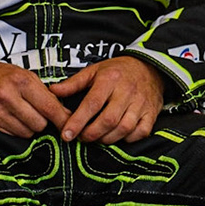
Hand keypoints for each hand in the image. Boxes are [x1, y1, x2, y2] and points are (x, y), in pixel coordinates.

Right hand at [0, 52, 72, 136]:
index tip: (70, 127)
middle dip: (40, 121)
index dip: (62, 119)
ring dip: (27, 127)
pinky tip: (8, 119)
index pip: (50, 107)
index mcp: (20, 80)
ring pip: (26, 132)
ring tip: (18, 114)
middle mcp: (7, 96)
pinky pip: (10, 136)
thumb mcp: (22, 75)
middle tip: (33, 112)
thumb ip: (43, 93)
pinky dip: (13, 131)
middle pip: (40, 124)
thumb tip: (64, 114)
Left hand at [47, 56, 164, 144]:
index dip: (78, 121)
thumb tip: (52, 91)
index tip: (66, 134)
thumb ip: (73, 83)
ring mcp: (141, 103)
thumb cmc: (117, 71)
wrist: (149, 67)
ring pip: (124, 128)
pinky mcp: (151, 113)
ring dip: (107, 138)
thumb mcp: (94, 70)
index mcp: (110, 80)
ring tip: (97, 138)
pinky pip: (141, 132)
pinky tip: (117, 136)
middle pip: (108, 120)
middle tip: (82, 138)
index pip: (92, 104)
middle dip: (92, 134)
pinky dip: (128, 139)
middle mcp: (126, 92)